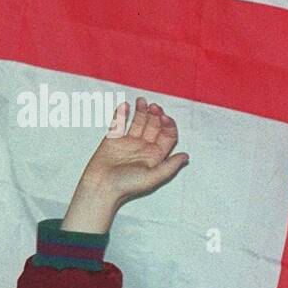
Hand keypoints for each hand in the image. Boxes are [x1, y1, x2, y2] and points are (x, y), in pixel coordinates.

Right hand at [60, 98, 188, 234]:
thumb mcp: (153, 178)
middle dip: (155, 115)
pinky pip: (119, 122)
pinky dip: (122, 113)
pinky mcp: (114, 138)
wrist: (101, 186)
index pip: (167, 135)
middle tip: (153, 107)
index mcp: (156, 155)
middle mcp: (145, 147)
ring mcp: (129, 141)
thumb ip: (169, 166)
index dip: (168, 125)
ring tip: (142, 101)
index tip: (163, 117)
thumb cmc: (127, 185)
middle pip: (154, 125)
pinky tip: (125, 105)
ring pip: (139, 121)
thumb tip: (186, 156)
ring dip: (141, 110)